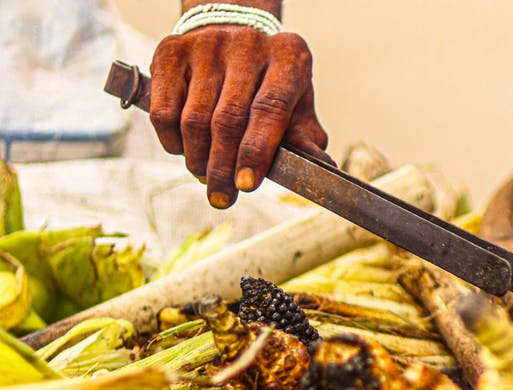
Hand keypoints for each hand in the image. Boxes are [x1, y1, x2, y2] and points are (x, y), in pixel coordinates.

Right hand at [149, 25, 329, 207]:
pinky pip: (164, 109)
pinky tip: (184, 151)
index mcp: (288, 56)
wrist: (233, 43)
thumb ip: (304, 137)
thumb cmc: (271, 86)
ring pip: (194, 118)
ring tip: (205, 175)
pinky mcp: (171, 50)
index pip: (270, 108)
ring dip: (198, 158)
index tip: (247, 185)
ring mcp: (207, 44)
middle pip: (228, 118)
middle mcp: (248, 43)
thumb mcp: (296, 106)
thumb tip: (322, 169)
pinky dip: (172, 140)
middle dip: (223, 166)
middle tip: (223, 196)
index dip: (257, 150)